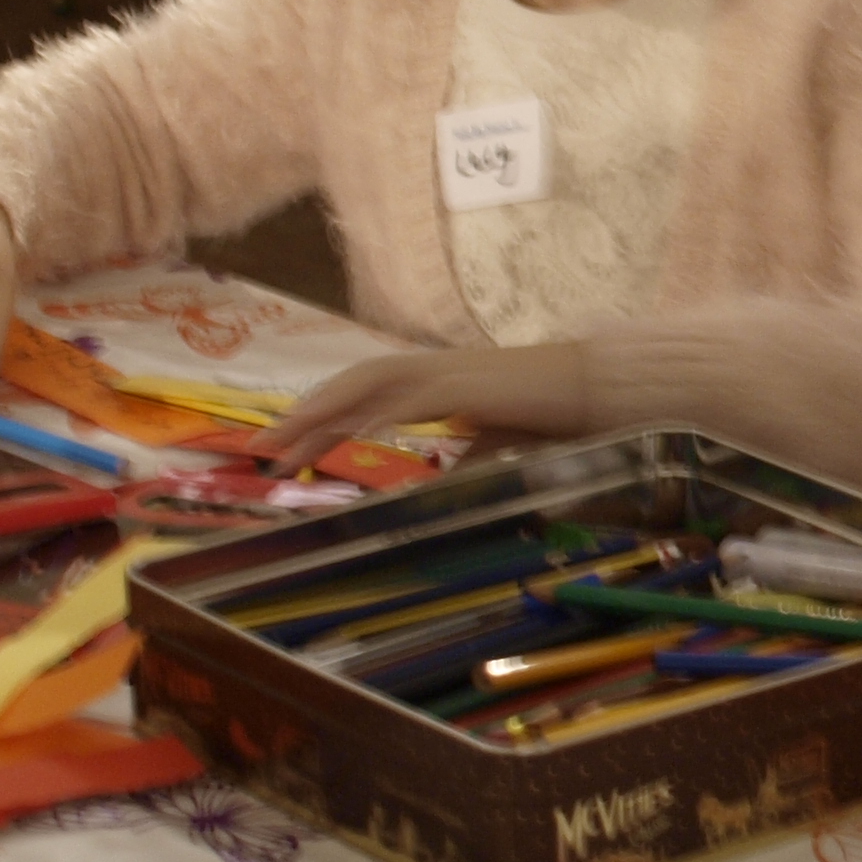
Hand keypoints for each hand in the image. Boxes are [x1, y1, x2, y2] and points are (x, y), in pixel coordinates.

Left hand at [253, 343, 587, 471]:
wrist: (599, 392)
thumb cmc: (552, 418)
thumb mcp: (492, 450)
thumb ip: (458, 465)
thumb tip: (430, 491)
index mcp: (433, 382)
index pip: (361, 393)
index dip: (319, 417)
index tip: (282, 449)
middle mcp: (433, 369)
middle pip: (352, 384)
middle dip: (305, 416)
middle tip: (262, 450)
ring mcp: (450, 373)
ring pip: (370, 382)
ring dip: (326, 410)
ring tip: (290, 439)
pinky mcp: (471, 387)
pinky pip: (416, 398)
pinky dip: (383, 412)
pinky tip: (357, 431)